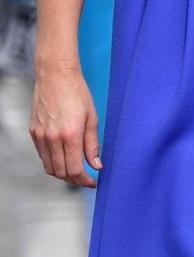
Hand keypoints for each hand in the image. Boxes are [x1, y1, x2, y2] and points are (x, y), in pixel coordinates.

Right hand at [30, 63, 100, 187]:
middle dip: (74, 180)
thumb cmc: (77, 93)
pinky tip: (64, 157)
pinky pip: (42, 155)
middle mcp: (52, 138)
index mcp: (69, 135)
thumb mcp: (92, 118)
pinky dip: (52, 162)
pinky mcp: (33, 132)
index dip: (85, 181)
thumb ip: (92, 144)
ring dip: (62, 173)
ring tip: (76, 170)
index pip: (74, 170)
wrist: (55, 75)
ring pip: (49, 167)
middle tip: (86, 179)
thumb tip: (96, 165)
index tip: (93, 182)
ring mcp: (40, 135)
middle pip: (60, 173)